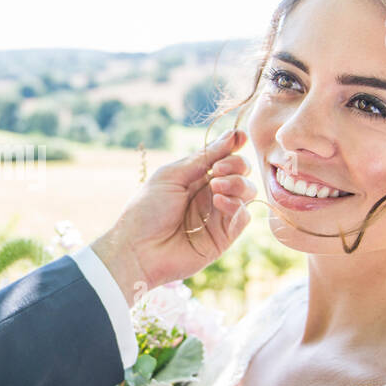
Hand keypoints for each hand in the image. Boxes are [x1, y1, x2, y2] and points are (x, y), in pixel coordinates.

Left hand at [90, 129, 254, 306]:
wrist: (137, 250)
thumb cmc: (146, 210)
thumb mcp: (172, 175)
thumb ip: (203, 157)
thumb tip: (232, 134)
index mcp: (196, 177)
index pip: (225, 157)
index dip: (234, 146)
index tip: (238, 138)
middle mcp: (211, 194)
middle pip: (241, 172)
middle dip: (236, 165)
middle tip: (217, 170)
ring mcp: (218, 215)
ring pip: (248, 192)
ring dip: (237, 183)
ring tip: (216, 187)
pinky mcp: (224, 236)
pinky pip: (244, 217)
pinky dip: (236, 205)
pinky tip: (218, 203)